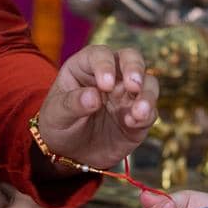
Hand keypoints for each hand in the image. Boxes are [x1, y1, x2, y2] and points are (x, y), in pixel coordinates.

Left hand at [37, 45, 159, 170]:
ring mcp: (127, 95)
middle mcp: (112, 75)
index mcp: (87, 66)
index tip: (105, 85)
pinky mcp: (139, 116)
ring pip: (148, 83)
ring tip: (138, 112)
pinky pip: (151, 111)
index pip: (100, 54)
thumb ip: (72, 104)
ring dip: (147, 94)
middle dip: (135, 68)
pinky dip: (146, 115)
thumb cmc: (59, 125)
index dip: (105, 65)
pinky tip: (132, 124)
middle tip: (133, 85)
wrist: (69, 153)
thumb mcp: (56, 115)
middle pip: (131, 58)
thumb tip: (93, 97)